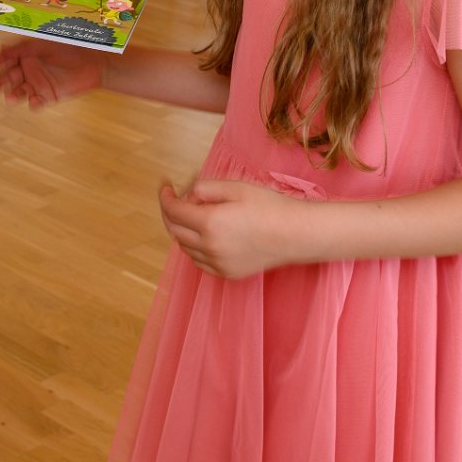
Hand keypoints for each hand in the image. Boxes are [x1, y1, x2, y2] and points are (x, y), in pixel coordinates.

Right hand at [0, 41, 102, 109]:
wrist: (93, 62)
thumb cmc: (70, 47)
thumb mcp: (44, 42)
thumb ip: (23, 46)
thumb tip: (1, 46)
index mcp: (25, 55)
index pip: (5, 60)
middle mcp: (28, 70)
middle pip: (8, 78)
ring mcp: (37, 84)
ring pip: (20, 91)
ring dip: (13, 95)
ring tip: (11, 98)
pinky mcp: (47, 96)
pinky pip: (37, 102)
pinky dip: (34, 104)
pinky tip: (34, 102)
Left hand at [158, 178, 307, 279]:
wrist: (296, 234)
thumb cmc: (269, 206)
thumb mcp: (236, 187)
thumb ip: (205, 189)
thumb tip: (187, 196)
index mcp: (209, 223)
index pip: (174, 211)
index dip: (165, 197)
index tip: (166, 187)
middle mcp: (209, 247)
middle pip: (175, 230)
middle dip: (170, 213)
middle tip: (174, 200)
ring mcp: (218, 263)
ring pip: (185, 248)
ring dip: (182, 230)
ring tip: (192, 215)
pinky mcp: (227, 273)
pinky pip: (199, 261)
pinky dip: (194, 248)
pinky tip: (204, 236)